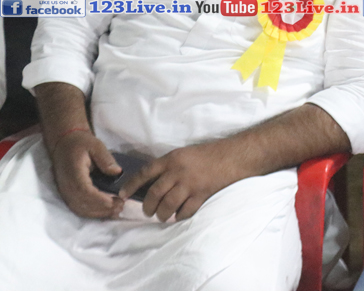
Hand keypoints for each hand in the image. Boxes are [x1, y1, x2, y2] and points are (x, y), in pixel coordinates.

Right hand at [49, 130, 123, 218]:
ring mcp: (65, 191)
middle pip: (83, 204)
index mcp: (74, 173)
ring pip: (80, 209)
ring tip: (116, 211)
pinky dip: (91, 212)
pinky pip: (77, 207)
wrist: (64, 143)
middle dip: (103, 208)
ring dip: (98, 213)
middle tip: (121, 207)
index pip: (85, 191)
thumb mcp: (96, 145)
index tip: (116, 201)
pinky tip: (105, 211)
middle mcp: (67, 185)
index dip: (100, 199)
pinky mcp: (67, 194)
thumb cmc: (81, 143)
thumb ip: (106, 159)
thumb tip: (117, 172)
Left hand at [119, 142, 240, 221]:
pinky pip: (185, 211)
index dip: (131, 186)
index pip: (145, 173)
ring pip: (167, 205)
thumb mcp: (184, 154)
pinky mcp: (201, 195)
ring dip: (162, 214)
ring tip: (162, 216)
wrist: (233, 156)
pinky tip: (179, 216)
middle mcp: (178, 172)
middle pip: (154, 194)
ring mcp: (190, 184)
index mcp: (172, 159)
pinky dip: (179, 216)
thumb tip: (151, 183)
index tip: (122, 195)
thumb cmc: (209, 154)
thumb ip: (169, 166)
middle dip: (147, 207)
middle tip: (148, 212)